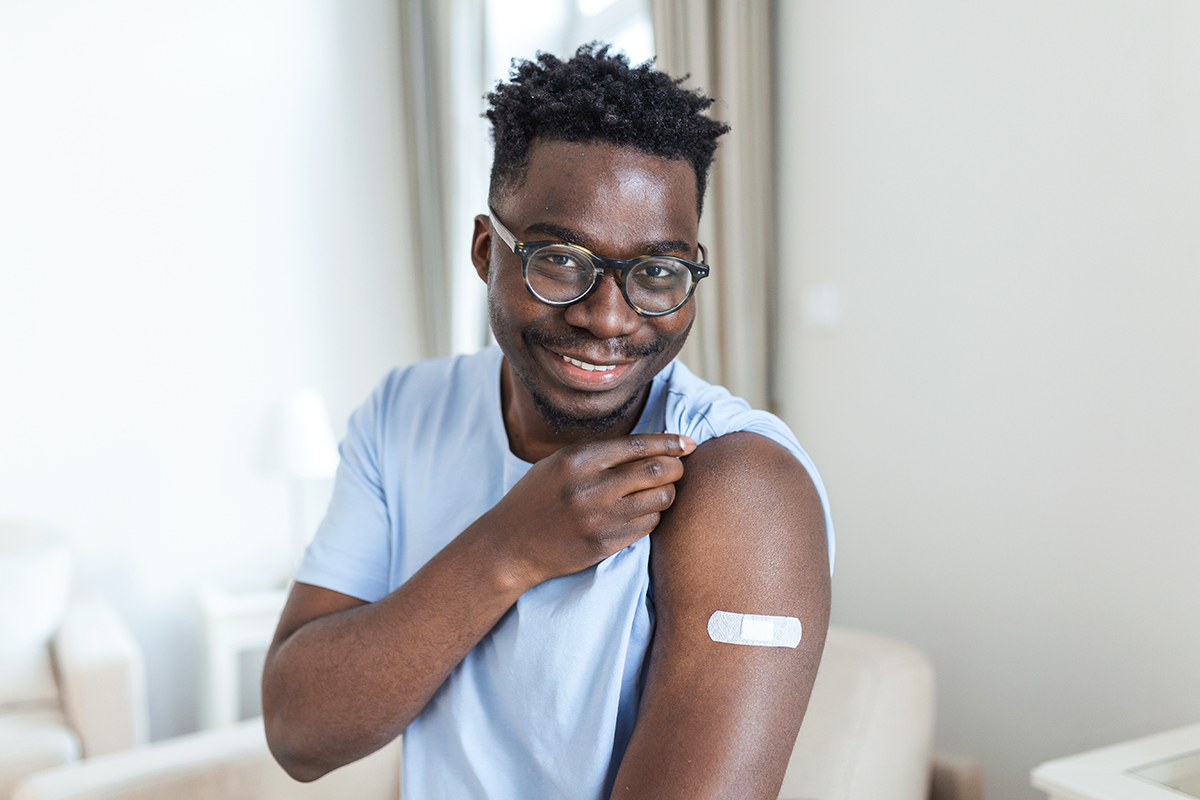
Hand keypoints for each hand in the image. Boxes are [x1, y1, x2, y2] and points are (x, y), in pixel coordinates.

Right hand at [479, 433, 695, 587]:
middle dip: (676, 467)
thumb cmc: (536, 498)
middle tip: (678, 468)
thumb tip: (650, 445)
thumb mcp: (559, 464)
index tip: (688, 443)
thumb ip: (600, 454)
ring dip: (668, 493)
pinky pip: (649, 525)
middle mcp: (591, 487)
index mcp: (578, 459)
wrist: (510, 545)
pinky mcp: (605, 544)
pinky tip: (641, 512)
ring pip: (660, 499)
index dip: (670, 442)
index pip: (639, 445)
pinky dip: (653, 515)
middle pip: (657, 470)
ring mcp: (599, 518)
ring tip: (659, 491)